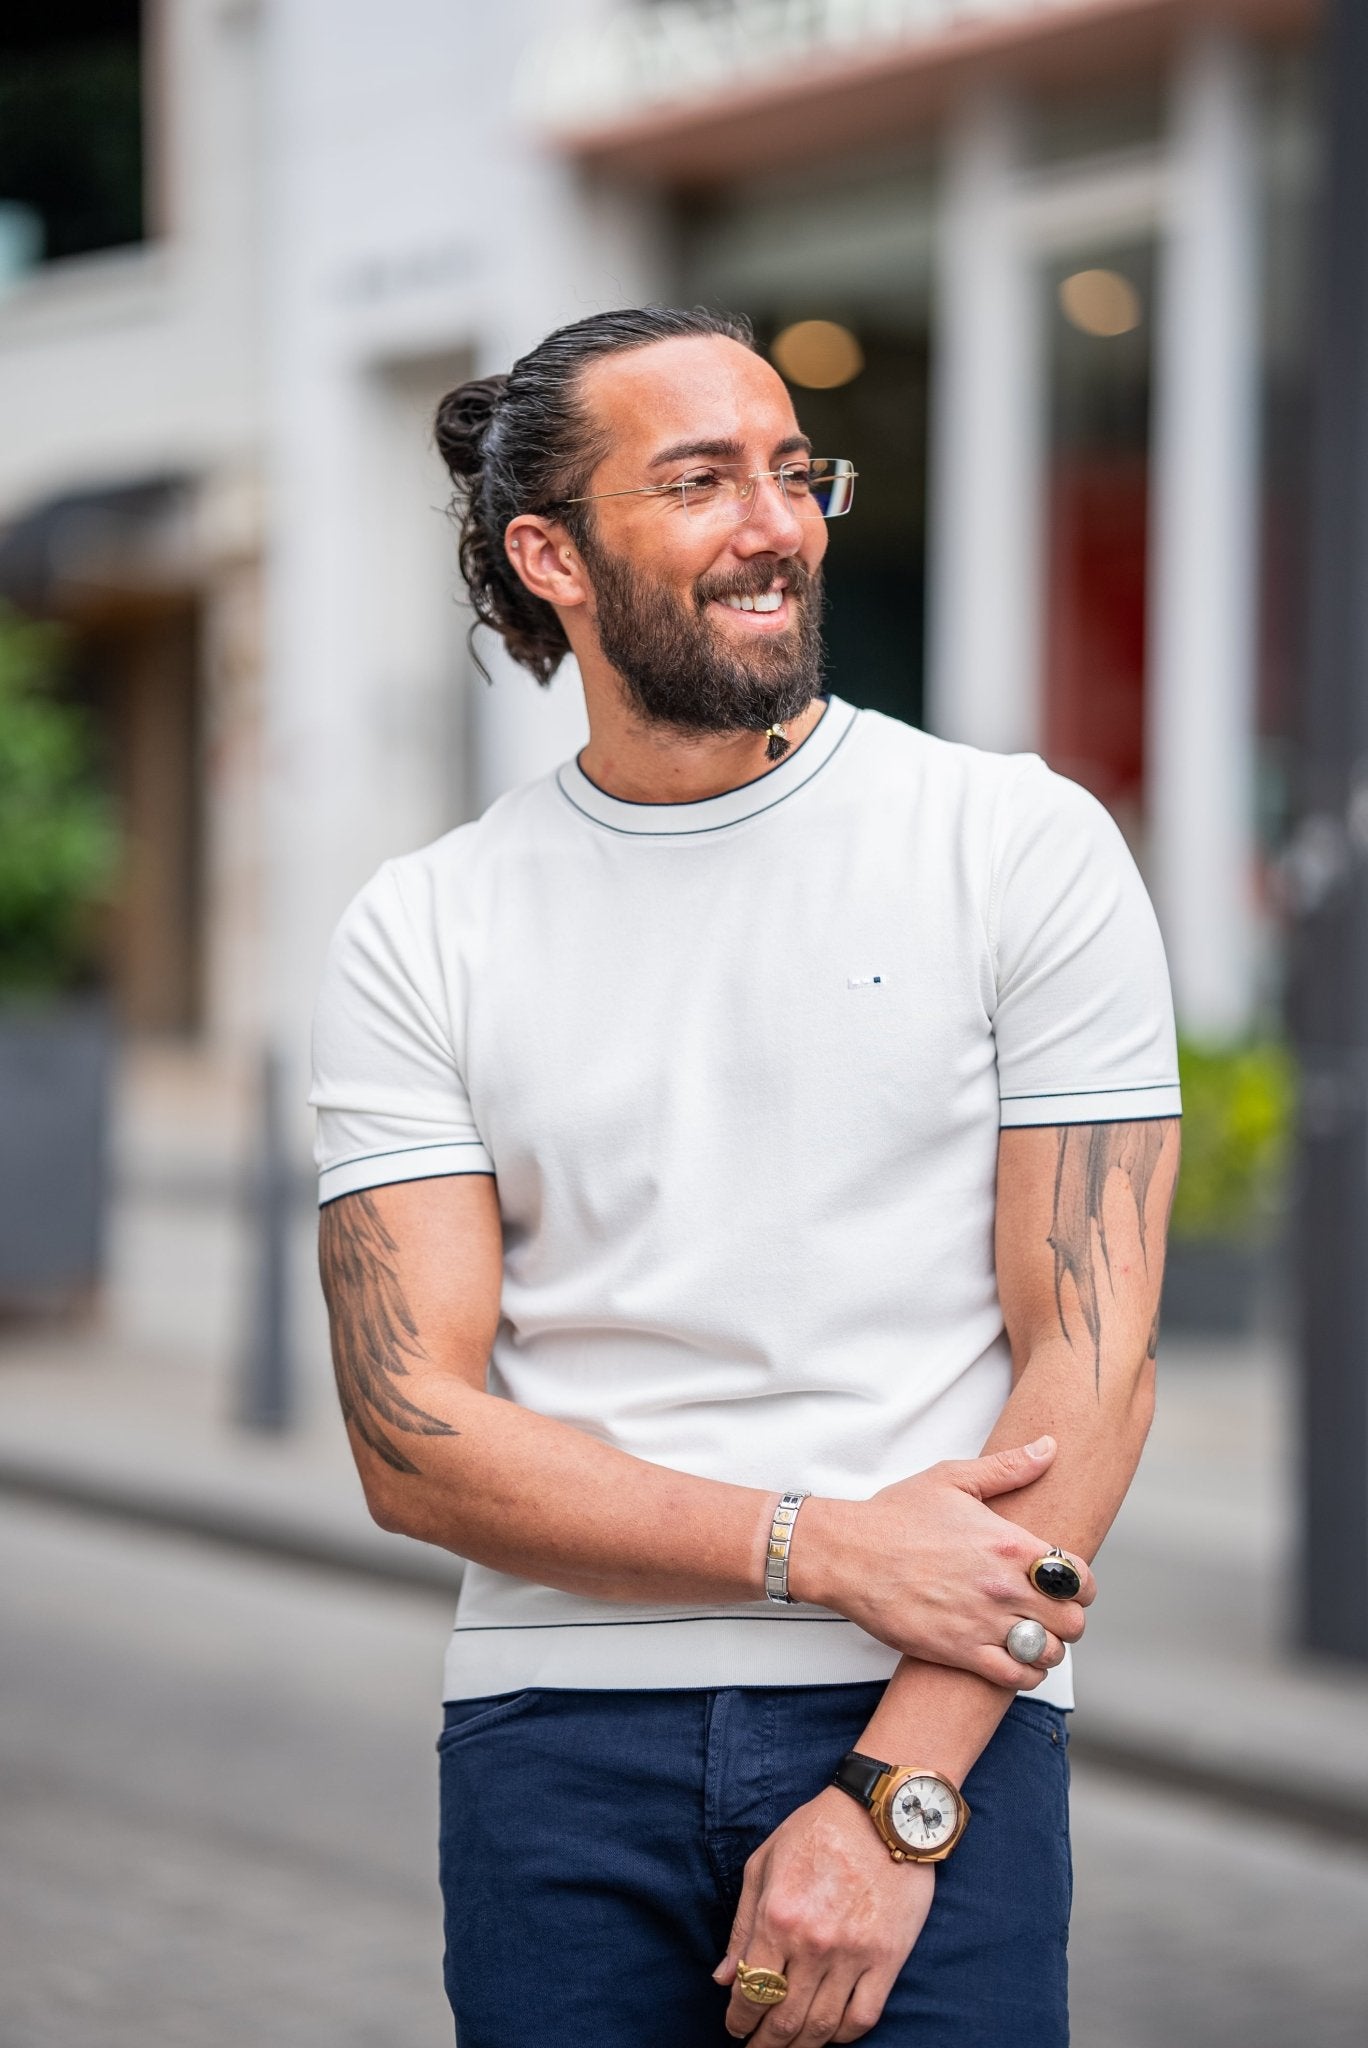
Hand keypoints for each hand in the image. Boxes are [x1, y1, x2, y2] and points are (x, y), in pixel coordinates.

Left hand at [715, 1788, 933, 2042]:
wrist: (882, 1811)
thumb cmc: (817, 1830)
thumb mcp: (764, 1863)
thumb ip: (741, 1925)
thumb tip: (724, 1978)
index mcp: (777, 1917)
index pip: (751, 1991)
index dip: (739, 2020)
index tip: (735, 2029)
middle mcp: (813, 1943)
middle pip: (784, 2018)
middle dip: (765, 2044)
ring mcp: (853, 1954)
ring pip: (821, 2026)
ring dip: (800, 2047)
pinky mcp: (888, 1958)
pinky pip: (863, 2017)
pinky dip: (843, 2036)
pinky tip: (830, 2034)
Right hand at [788, 1438, 1094, 1687]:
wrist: (848, 1554)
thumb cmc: (895, 1515)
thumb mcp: (952, 1478)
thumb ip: (1008, 1466)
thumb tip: (1049, 1447)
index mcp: (1009, 1543)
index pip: (1079, 1577)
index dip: (1082, 1584)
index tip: (1070, 1585)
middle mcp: (1004, 1586)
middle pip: (1072, 1620)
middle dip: (1069, 1618)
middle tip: (1053, 1614)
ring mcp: (984, 1622)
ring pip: (1049, 1652)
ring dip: (1049, 1647)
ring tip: (1034, 1638)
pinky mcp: (960, 1651)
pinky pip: (1016, 1677)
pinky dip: (1027, 1674)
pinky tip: (1016, 1660)